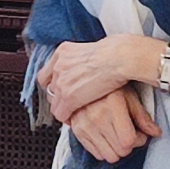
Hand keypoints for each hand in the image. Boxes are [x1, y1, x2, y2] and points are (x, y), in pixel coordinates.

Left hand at [39, 36, 158, 121]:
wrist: (121, 57)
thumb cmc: (118, 53)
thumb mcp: (94, 49)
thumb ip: (85, 58)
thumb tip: (91, 63)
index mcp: (64, 51)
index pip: (48, 70)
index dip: (55, 82)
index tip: (63, 87)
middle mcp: (59, 65)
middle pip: (49, 86)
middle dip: (58, 95)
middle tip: (69, 101)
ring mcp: (61, 81)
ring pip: (53, 101)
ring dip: (62, 107)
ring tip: (73, 112)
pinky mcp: (68, 96)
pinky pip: (60, 113)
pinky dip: (66, 118)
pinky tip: (75, 119)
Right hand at [63, 87, 160, 164]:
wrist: (81, 79)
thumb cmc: (110, 87)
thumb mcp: (129, 96)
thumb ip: (142, 116)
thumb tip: (156, 133)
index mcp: (112, 107)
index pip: (128, 141)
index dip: (139, 140)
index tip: (140, 134)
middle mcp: (96, 118)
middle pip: (121, 151)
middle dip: (130, 146)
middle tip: (131, 135)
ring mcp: (85, 126)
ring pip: (109, 156)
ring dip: (118, 150)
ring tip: (119, 137)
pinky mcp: (77, 132)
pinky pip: (96, 154)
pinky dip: (105, 150)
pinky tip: (108, 137)